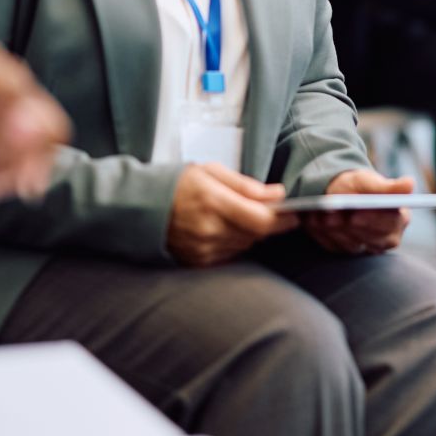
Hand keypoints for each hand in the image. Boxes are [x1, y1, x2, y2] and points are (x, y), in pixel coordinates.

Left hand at [0, 41, 69, 210]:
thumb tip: (33, 129)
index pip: (29, 110)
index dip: (17, 153)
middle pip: (43, 121)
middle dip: (16, 165)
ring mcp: (12, 82)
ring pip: (47, 135)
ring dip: (16, 170)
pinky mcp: (21, 102)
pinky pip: (42, 139)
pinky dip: (19, 165)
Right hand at [167, 163, 297, 266]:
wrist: (140, 207)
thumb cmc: (178, 184)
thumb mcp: (211, 172)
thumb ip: (247, 185)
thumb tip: (278, 195)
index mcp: (214, 202)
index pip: (262, 220)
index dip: (283, 219)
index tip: (294, 214)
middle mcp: (209, 230)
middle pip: (256, 234)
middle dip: (265, 222)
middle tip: (264, 209)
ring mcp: (202, 249)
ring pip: (246, 245)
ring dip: (249, 232)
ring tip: (234, 215)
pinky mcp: (198, 262)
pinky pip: (230, 254)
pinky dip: (233, 242)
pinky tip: (221, 229)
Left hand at [302, 169, 412, 254]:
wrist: (336, 191)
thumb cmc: (358, 184)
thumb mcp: (370, 181)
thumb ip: (389, 187)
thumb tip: (410, 184)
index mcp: (399, 219)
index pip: (389, 225)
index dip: (372, 221)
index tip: (355, 214)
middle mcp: (386, 238)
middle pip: (368, 238)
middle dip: (347, 226)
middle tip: (330, 215)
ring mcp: (365, 247)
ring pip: (349, 244)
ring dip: (333, 230)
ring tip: (319, 215)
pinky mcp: (346, 250)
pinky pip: (334, 247)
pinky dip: (323, 234)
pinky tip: (315, 220)